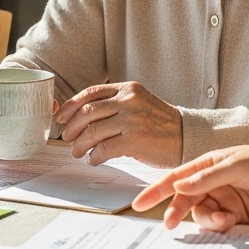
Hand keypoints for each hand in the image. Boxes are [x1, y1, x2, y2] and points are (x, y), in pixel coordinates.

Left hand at [56, 81, 183, 166]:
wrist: (187, 137)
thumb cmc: (161, 124)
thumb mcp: (140, 104)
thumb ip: (116, 105)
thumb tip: (83, 117)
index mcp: (129, 89)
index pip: (91, 92)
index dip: (71, 105)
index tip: (61, 117)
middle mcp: (129, 101)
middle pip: (88, 111)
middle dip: (72, 127)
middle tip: (68, 138)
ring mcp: (132, 120)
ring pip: (93, 131)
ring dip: (80, 144)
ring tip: (78, 152)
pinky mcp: (135, 140)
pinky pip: (104, 149)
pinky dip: (95, 156)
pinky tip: (94, 159)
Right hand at [132, 143, 248, 231]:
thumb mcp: (235, 166)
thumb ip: (206, 178)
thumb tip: (179, 186)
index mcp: (208, 163)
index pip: (176, 177)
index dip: (156, 190)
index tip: (138, 203)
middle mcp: (213, 181)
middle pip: (186, 200)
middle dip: (178, 211)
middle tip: (169, 224)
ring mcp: (225, 197)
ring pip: (202, 214)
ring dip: (207, 220)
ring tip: (224, 219)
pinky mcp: (238, 213)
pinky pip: (220, 223)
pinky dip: (221, 225)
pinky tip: (232, 222)